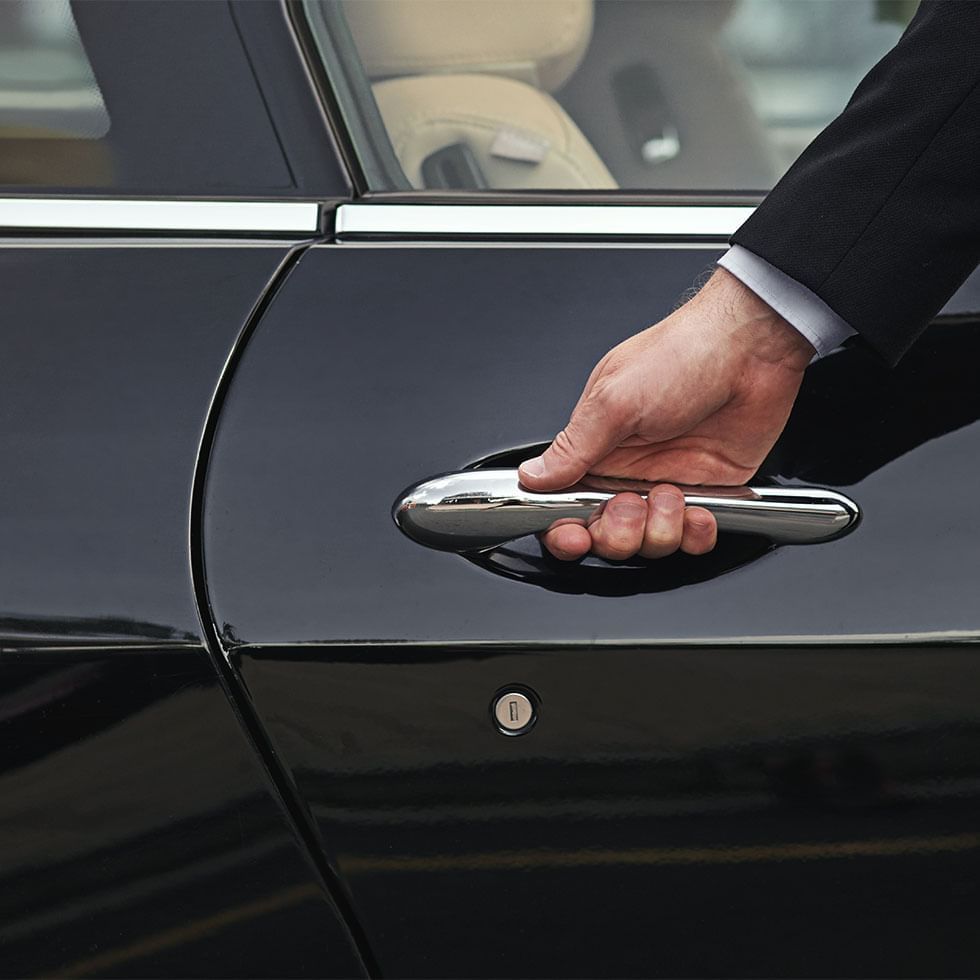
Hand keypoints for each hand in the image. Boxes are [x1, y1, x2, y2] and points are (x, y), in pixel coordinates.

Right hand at [517, 269, 814, 560]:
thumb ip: (573, 448)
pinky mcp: (709, 492)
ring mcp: (669, 483)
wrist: (753, 347)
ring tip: (672, 494)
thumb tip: (532, 476)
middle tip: (630, 505)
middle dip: (617, 533)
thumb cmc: (683, 354)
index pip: (566, 505)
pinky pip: (694, 538)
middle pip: (606, 534)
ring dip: (660, 529)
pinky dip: (696, 534)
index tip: (575, 536)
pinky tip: (700, 511)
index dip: (566, 530)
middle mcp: (629, 471)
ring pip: (651, 543)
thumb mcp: (614, 400)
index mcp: (597, 448)